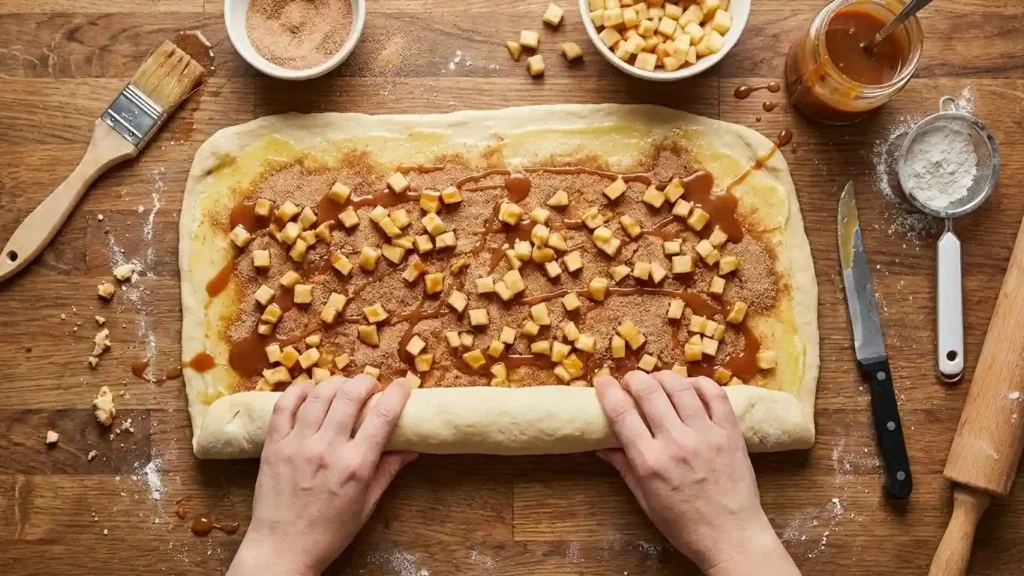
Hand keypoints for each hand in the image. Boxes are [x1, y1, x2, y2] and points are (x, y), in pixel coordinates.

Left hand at [228, 375, 417, 575]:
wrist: (282, 548)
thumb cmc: (329, 531)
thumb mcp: (367, 505)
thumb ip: (388, 471)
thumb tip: (411, 448)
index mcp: (356, 466)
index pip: (383, 416)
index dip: (397, 393)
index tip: (403, 385)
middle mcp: (327, 450)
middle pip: (350, 395)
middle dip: (366, 381)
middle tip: (372, 384)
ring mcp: (297, 444)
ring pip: (319, 394)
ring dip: (337, 382)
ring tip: (344, 385)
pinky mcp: (274, 445)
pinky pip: (284, 405)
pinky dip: (300, 390)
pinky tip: (311, 389)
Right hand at [594, 371, 799, 575]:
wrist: (731, 536)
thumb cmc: (684, 524)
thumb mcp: (645, 500)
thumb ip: (624, 468)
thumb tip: (602, 446)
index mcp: (649, 461)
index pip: (621, 413)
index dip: (608, 391)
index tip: (603, 383)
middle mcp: (676, 442)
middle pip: (648, 391)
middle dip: (633, 379)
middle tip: (629, 381)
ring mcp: (706, 434)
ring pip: (679, 387)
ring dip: (662, 377)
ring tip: (657, 381)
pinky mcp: (730, 432)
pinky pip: (715, 394)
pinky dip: (699, 383)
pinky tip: (689, 386)